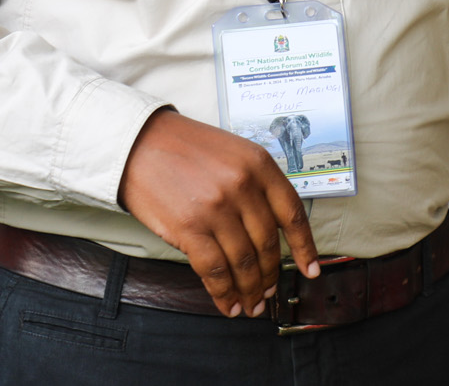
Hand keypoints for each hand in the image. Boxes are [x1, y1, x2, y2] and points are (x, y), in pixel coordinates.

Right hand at [117, 109, 319, 316]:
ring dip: (250, 290)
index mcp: (259, 164)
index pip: (293, 213)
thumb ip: (256, 185)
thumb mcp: (233, 153)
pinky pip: (214, 270)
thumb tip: (271, 234)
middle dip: (270, 275)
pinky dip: (224, 293)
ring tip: (251, 305)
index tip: (310, 269)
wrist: (139, 143)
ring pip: (244, 262)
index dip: (304, 247)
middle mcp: (243, 186)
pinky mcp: (190, 228)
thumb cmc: (185, 148)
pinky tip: (228, 304)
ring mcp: (217, 208)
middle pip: (268, 243)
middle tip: (268, 292)